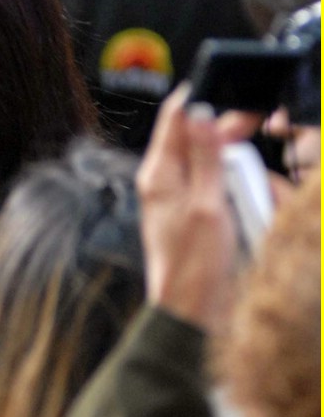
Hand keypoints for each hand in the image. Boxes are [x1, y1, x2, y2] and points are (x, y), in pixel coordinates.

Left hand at [136, 86, 261, 333]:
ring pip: (216, 164)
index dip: (207, 101)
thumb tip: (202, 113)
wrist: (192, 316)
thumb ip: (206, 158)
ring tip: (255, 191)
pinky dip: (241, 194)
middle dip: (232, 140)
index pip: (176, 116)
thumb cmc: (193, 268)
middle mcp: (165, 181)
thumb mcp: (207, 207)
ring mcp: (180, 199)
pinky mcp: (197, 216)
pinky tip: (251, 210)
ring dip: (241, 172)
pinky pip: (222, 191)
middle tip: (257, 142)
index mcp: (159, 173)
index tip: (239, 99)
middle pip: (199, 138)